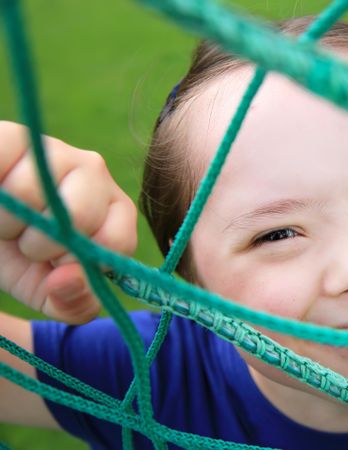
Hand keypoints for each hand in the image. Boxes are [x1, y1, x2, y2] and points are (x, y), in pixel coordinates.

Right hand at [0, 121, 136, 323]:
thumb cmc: (20, 257)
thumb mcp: (48, 291)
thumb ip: (73, 302)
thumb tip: (69, 280)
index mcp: (115, 210)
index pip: (116, 240)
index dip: (79, 262)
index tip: (55, 265)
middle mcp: (94, 172)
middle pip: (79, 215)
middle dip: (40, 244)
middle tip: (23, 240)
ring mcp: (54, 149)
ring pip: (31, 193)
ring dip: (5, 221)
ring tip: (4, 219)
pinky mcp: (12, 137)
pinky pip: (4, 160)